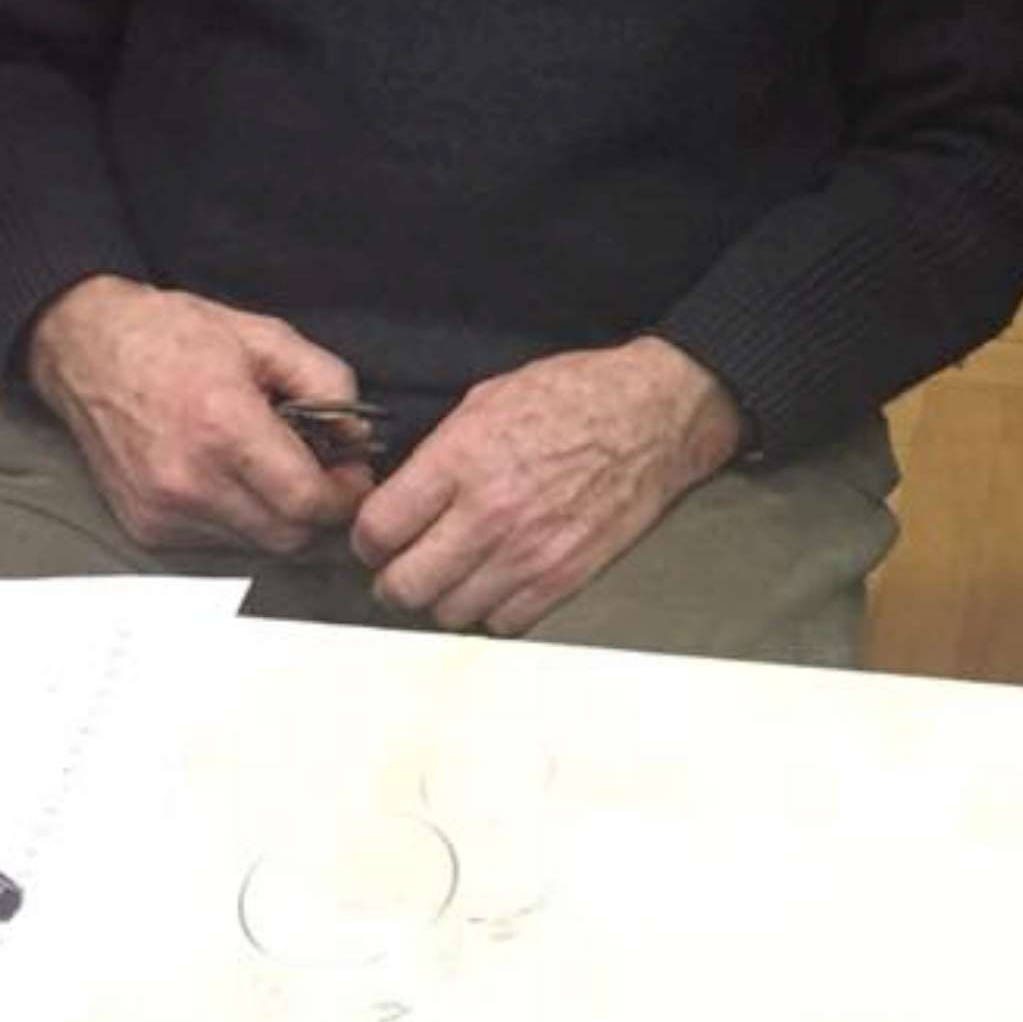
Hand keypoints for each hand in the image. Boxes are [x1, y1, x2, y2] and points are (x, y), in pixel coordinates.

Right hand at [25, 274, 373, 553]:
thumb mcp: (267, 336)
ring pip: (255, 547)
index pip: (306, 503)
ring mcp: (162, 511)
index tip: (353, 475)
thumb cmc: (174, 336)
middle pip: (287, 537)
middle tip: (324, 474)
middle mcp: (189, 481)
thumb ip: (326, 381)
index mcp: (223, 427)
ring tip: (273, 469)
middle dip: (318, 512)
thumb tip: (356, 436)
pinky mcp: (144, 527)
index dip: (345, 496)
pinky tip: (234, 478)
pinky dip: (240, 520)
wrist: (87, 350)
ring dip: (279, 518)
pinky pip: (216, 544)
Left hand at [351, 338, 744, 632]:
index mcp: (463, 459)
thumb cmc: (577, 397)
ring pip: (448, 612)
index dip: (367, 538)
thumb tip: (401, 495)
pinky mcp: (564, 577)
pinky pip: (502, 624)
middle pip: (405, 585)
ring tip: (453, 574)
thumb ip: (438, 453)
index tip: (376, 537)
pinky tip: (496, 582)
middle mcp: (491, 513)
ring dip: (442, 597)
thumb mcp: (488, 399)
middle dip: (394, 577)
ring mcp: (528, 552)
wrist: (655, 415)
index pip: (379, 529)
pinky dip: (491, 610)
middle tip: (403, 565)